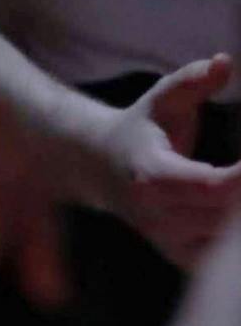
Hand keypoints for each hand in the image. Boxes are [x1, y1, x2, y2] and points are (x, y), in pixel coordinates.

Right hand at [95, 55, 240, 267]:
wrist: (98, 171)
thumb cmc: (141, 129)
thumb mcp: (161, 98)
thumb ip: (191, 81)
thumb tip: (222, 62)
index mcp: (152, 177)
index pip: (210, 187)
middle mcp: (158, 216)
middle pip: (226, 221)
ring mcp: (169, 240)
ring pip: (225, 248)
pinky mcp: (181, 254)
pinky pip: (219, 264)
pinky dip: (234, 249)